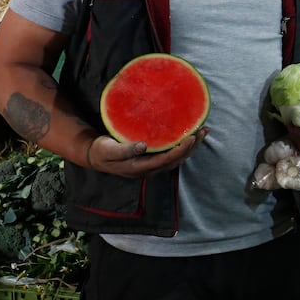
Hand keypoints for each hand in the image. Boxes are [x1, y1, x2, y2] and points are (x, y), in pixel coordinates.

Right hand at [86, 129, 205, 178]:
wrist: (95, 157)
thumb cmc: (102, 151)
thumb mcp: (109, 150)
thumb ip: (125, 149)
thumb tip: (143, 146)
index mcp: (141, 168)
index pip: (166, 160)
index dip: (181, 150)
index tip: (191, 138)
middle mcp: (150, 169)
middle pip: (177, 160)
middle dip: (192, 147)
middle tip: (204, 130)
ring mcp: (152, 165)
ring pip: (177, 158)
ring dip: (191, 146)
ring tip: (203, 131)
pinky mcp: (152, 159)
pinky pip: (172, 154)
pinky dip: (183, 146)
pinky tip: (190, 136)